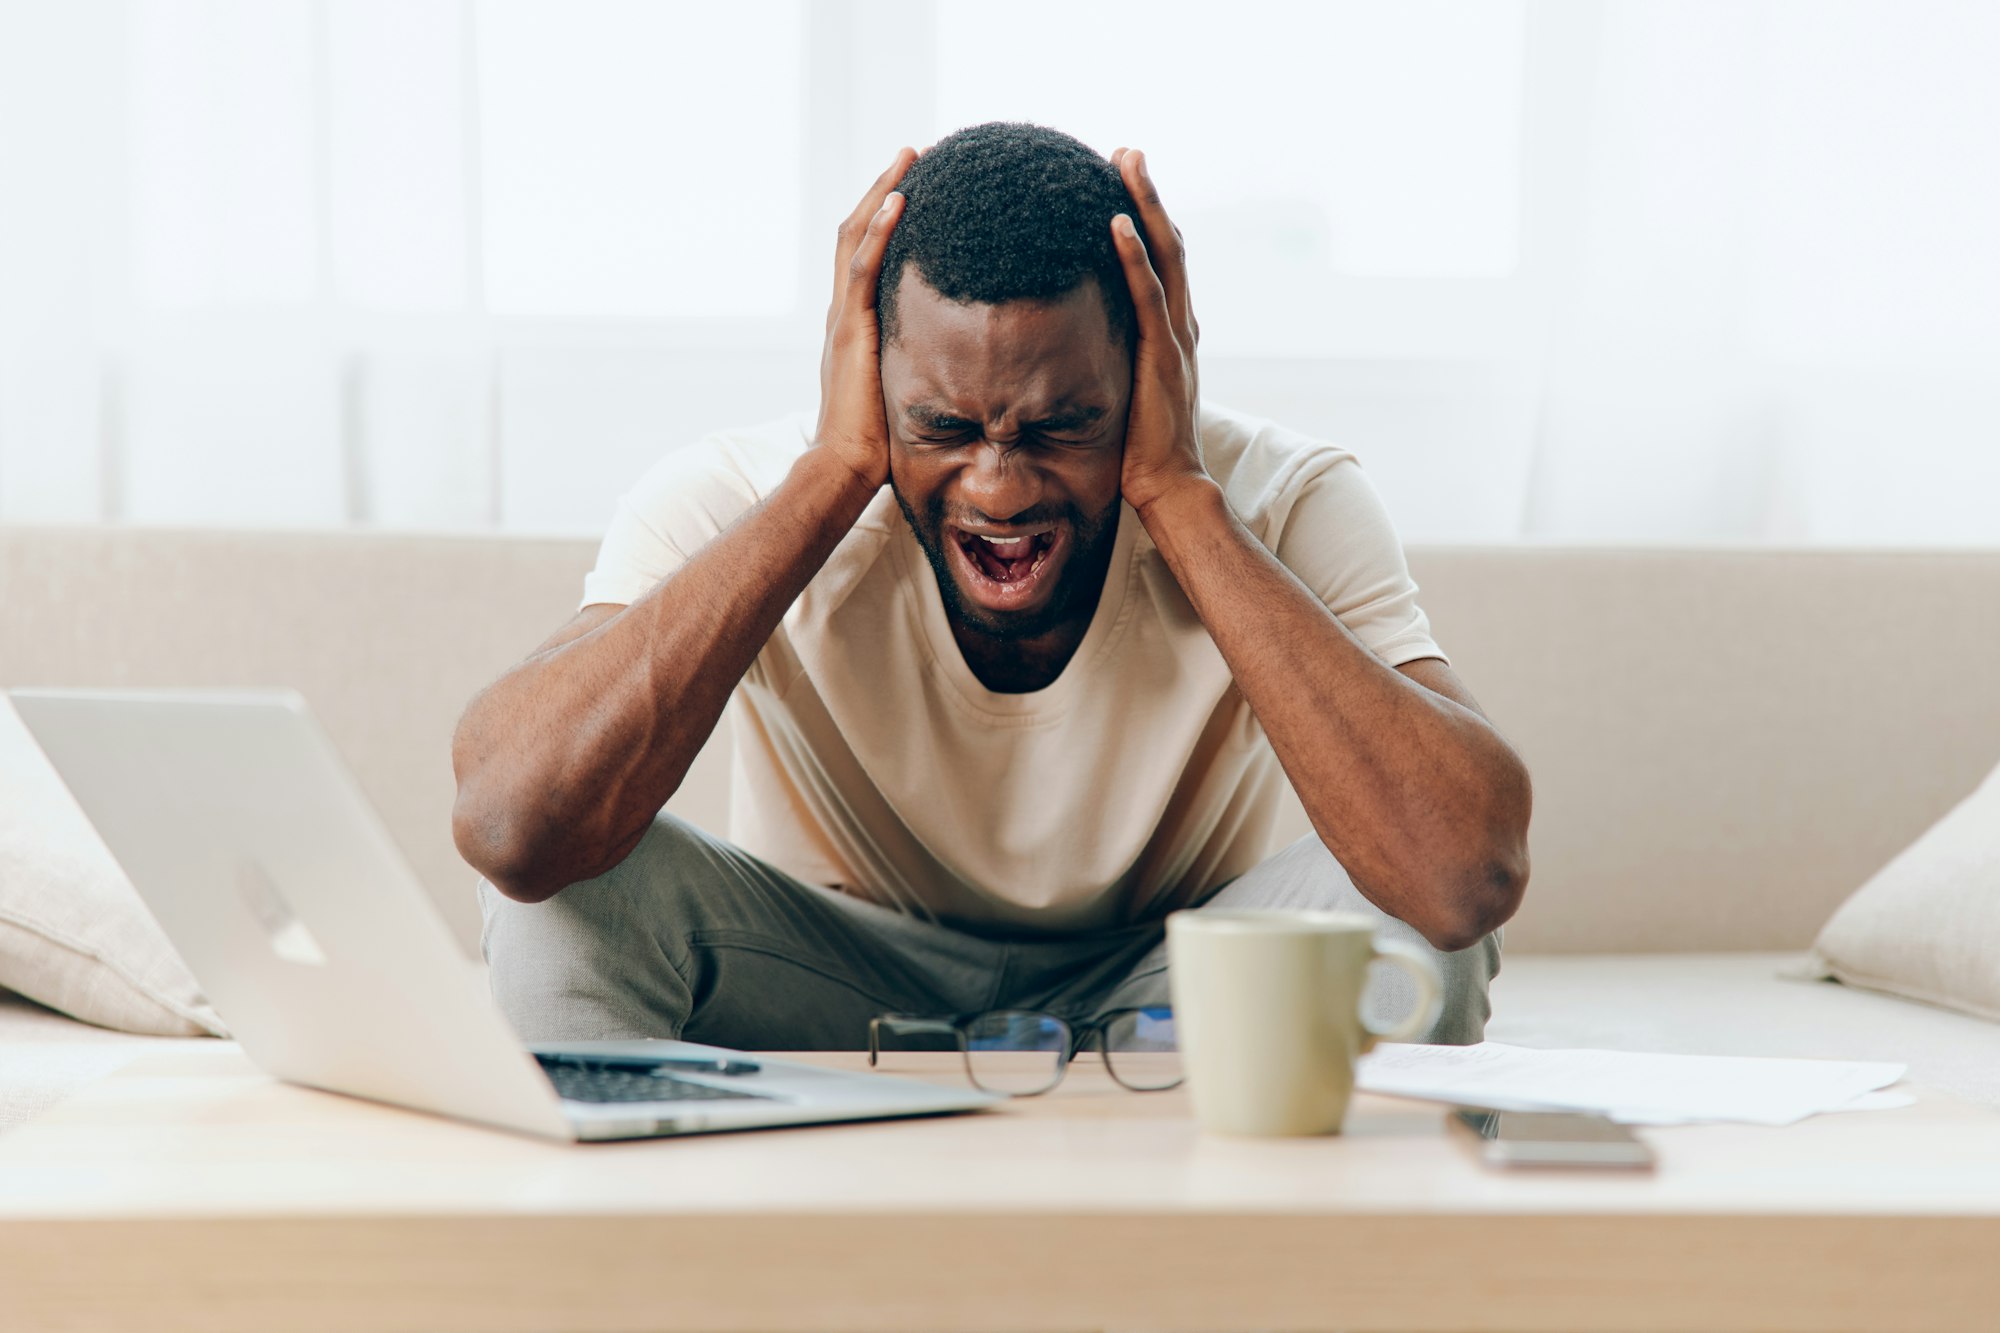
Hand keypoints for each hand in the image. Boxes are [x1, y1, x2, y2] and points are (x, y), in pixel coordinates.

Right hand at [813, 149, 914, 491]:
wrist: (843, 470)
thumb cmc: (876, 448)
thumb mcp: (907, 395)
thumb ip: (925, 373)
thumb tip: (968, 370)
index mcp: (854, 327)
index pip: (866, 257)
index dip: (886, 219)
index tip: (915, 189)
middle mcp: (844, 315)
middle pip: (857, 234)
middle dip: (884, 191)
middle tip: (913, 155)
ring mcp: (844, 319)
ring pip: (857, 238)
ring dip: (883, 194)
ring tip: (908, 158)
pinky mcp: (851, 330)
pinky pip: (863, 267)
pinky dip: (880, 230)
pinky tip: (901, 201)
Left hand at [1109, 147, 1209, 518]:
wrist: (1169, 486)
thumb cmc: (1143, 450)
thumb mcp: (1127, 395)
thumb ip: (1116, 367)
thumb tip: (1080, 354)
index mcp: (1173, 334)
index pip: (1164, 265)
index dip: (1149, 221)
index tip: (1126, 185)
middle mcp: (1180, 326)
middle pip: (1170, 245)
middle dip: (1149, 196)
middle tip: (1129, 153)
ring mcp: (1174, 337)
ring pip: (1165, 256)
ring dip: (1145, 206)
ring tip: (1127, 163)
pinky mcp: (1161, 353)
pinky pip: (1146, 293)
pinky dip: (1134, 254)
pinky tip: (1116, 221)